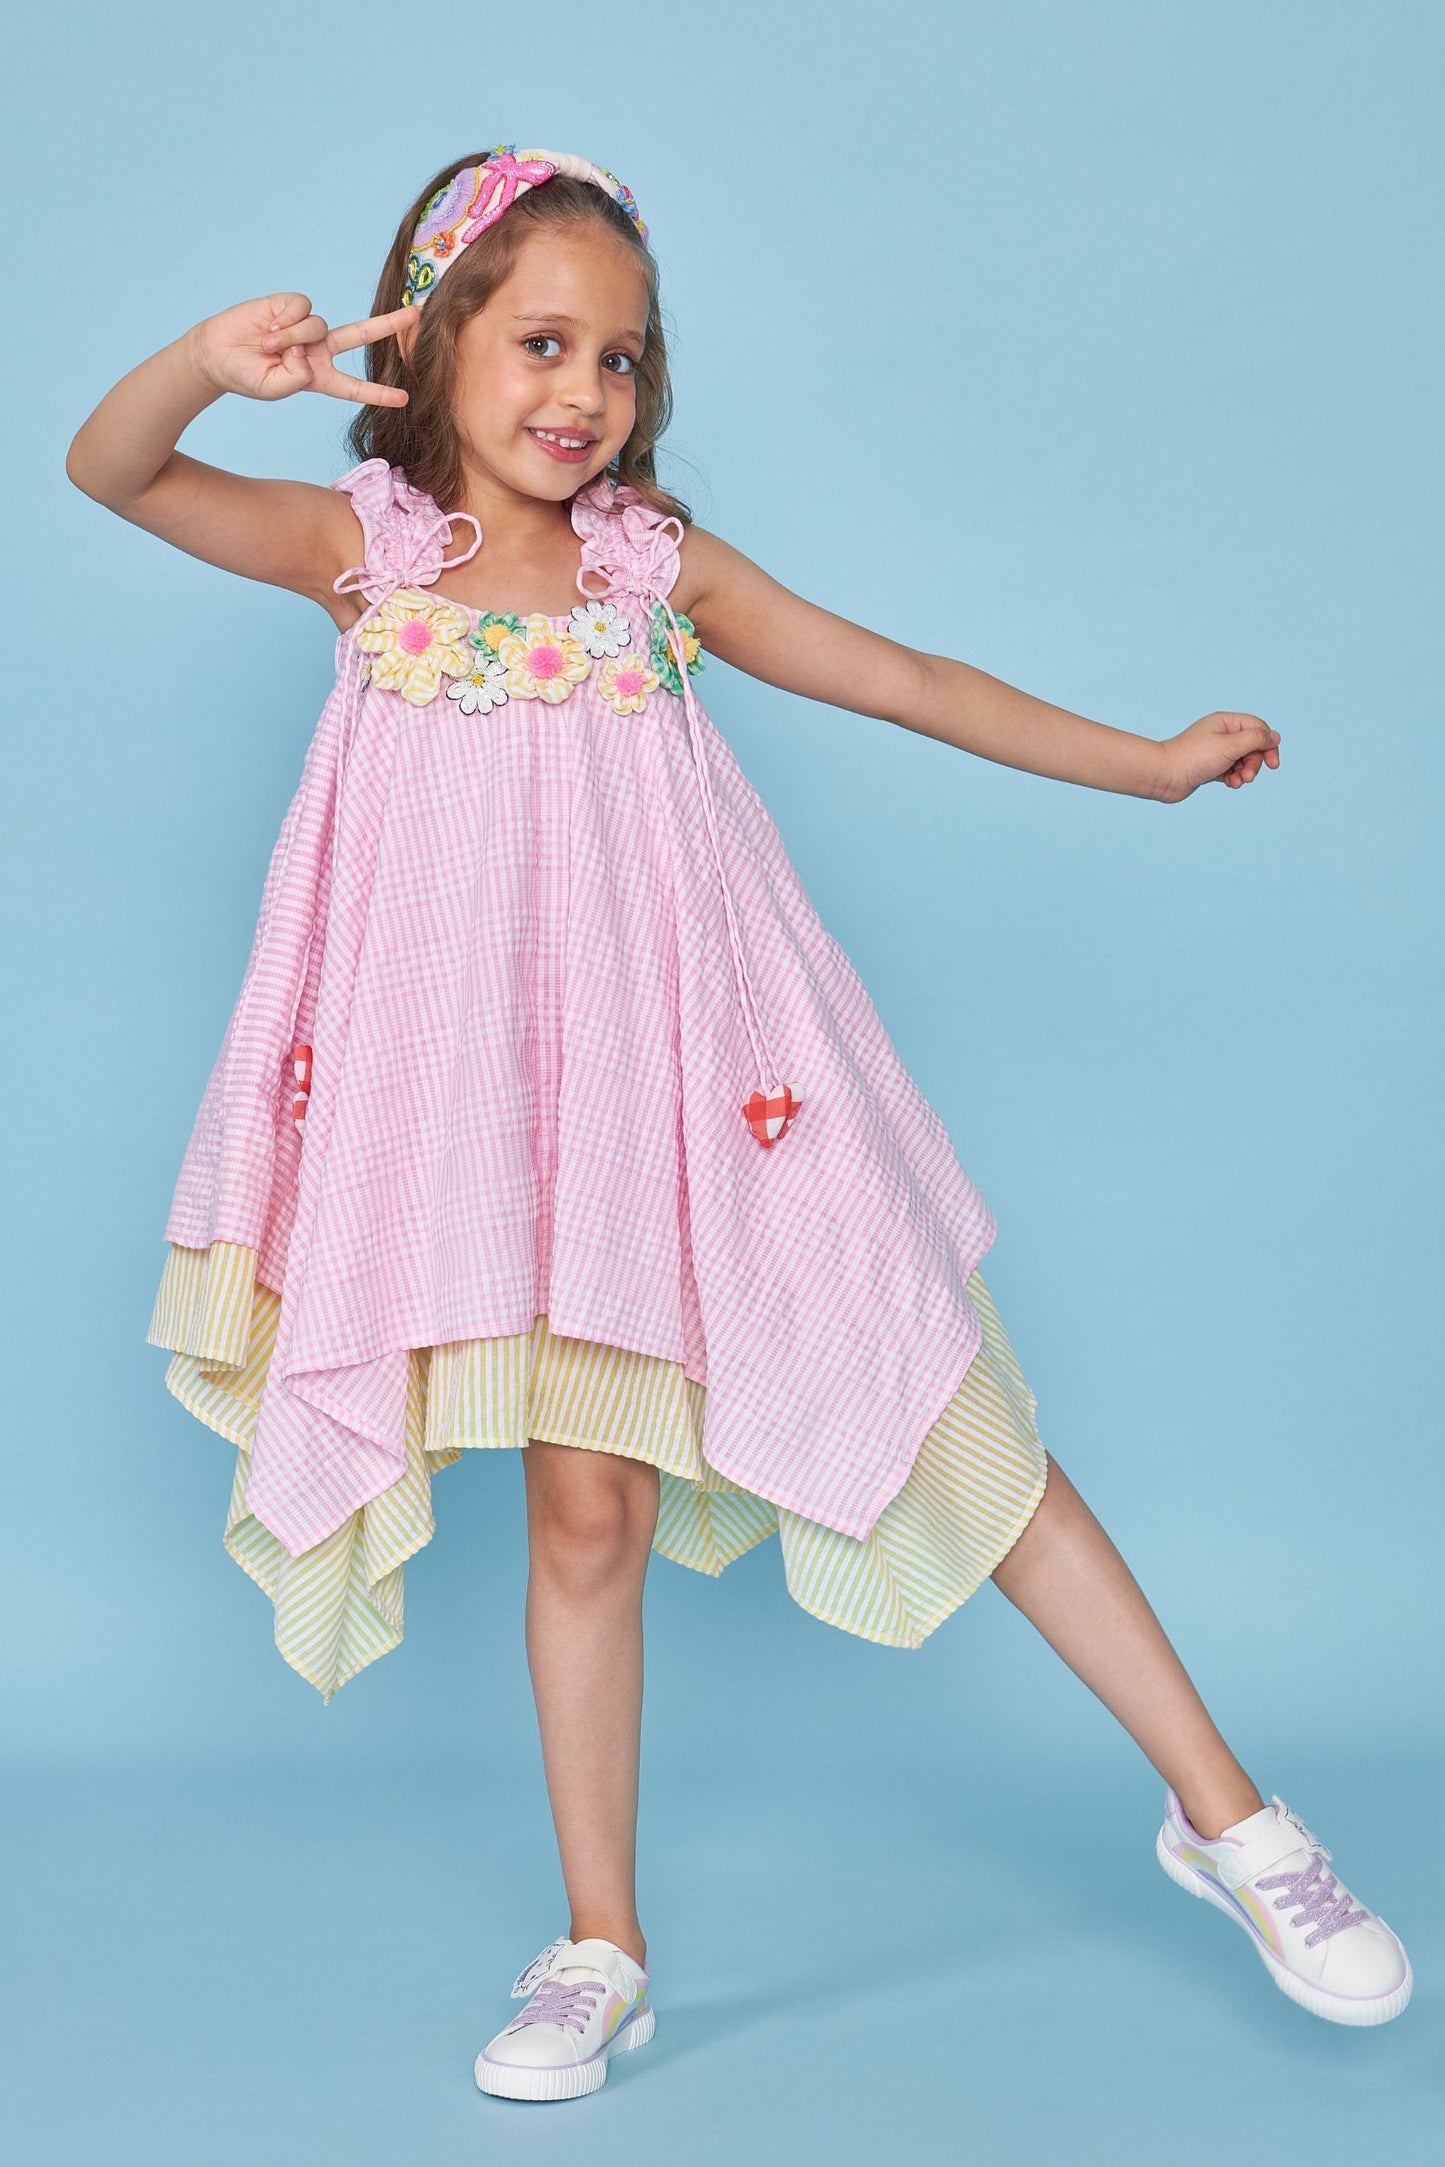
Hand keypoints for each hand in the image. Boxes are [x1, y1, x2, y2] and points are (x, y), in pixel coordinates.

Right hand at [186, 293, 411, 406]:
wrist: (218, 353)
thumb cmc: (246, 377)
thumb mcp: (275, 388)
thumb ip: (297, 377)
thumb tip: (309, 349)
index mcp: (319, 378)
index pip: (354, 387)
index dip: (378, 392)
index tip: (404, 398)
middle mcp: (319, 350)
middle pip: (361, 335)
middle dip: (388, 325)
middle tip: (416, 314)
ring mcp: (306, 327)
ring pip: (319, 325)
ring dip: (293, 337)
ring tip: (269, 345)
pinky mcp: (291, 306)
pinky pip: (302, 308)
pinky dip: (286, 321)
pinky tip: (269, 328)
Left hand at [1155, 711, 1280, 802]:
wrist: (1165, 775)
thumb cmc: (1194, 758)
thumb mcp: (1230, 746)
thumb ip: (1255, 740)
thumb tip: (1275, 736)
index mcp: (1226, 722)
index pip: (1258, 728)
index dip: (1268, 744)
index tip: (1273, 764)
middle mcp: (1221, 734)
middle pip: (1252, 746)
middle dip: (1255, 762)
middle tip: (1249, 776)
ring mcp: (1216, 751)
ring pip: (1243, 760)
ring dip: (1245, 772)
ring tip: (1237, 782)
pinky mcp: (1210, 766)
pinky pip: (1231, 771)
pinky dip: (1234, 778)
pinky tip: (1230, 784)